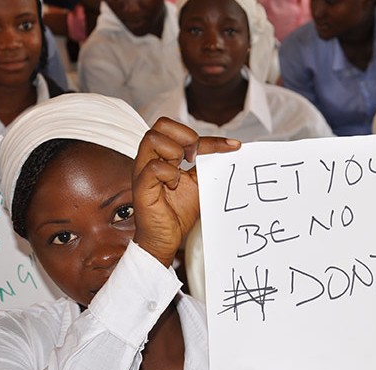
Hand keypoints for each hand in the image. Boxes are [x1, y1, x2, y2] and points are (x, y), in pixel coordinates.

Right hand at [132, 117, 239, 266]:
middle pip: (160, 125)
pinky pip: (154, 167)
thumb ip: (207, 164)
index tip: (233, 146)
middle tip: (196, 157)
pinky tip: (174, 185)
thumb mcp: (198, 182)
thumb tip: (230, 148)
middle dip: (185, 136)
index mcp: (162, 155)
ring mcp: (143, 171)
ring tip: (182, 172)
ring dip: (174, 152)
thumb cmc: (178, 211)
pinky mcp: (141, 187)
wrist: (166, 238)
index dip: (209, 137)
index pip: (180, 130)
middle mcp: (149, 159)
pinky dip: (170, 173)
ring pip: (152, 139)